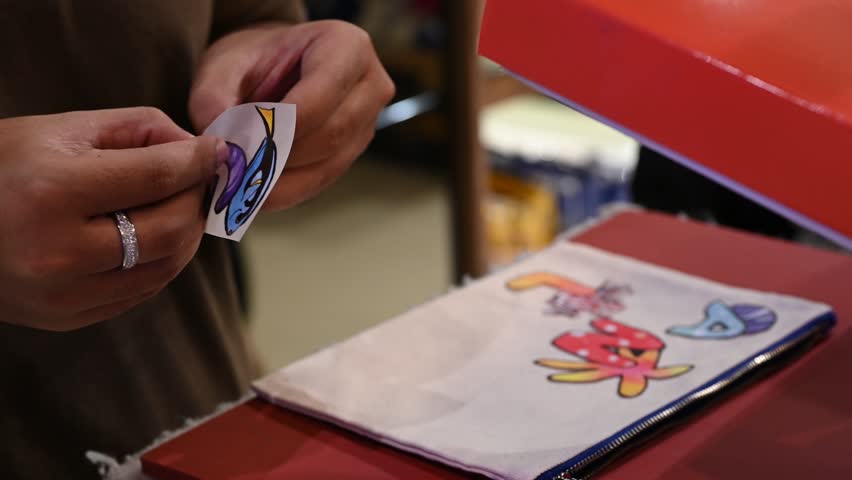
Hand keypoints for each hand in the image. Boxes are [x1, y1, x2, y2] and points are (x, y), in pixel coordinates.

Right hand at [0, 108, 225, 330]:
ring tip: (180, 206)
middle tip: (198, 180)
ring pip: (167, 267)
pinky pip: (142, 291)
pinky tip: (154, 236)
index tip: (214, 151)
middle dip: (197, 199)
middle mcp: (59, 252)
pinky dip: (162, 261)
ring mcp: (63, 295)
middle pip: (172, 229)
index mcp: (52, 193)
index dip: (198, 161)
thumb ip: (135, 129)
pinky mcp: (67, 318)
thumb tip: (193, 148)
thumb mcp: (58, 130)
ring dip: (188, 233)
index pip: (157, 178)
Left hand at [189, 20, 394, 209]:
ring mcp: (368, 122)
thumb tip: (220, 145)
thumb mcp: (224, 64)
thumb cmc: (255, 58)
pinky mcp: (355, 151)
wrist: (275, 65)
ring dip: (280, 181)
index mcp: (347, 46)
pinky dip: (286, 190)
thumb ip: (213, 98)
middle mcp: (371, 85)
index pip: (316, 101)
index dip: (275, 131)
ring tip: (236, 183)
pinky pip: (323, 180)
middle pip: (328, 136)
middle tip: (230, 172)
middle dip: (276, 158)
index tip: (234, 148)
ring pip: (328, 165)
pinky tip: (254, 190)